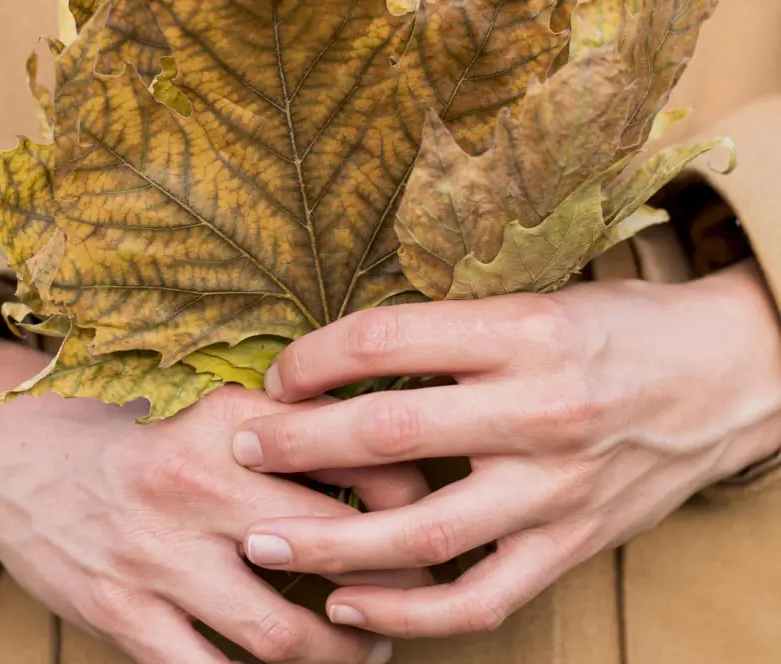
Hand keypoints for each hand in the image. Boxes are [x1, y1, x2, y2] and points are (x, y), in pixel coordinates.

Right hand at [0, 339, 428, 662]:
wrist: (11, 456)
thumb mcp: (204, 406)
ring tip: (367, 650)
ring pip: (283, 634)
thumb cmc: (128, 433)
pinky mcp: (123, 612)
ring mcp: (158, 556)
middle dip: (393, 585)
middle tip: (415, 594)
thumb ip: (281, 427)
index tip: (427, 517)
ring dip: (342, 654)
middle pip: (335, 551)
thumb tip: (377, 449)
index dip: (409, 497)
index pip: (356, 462)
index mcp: (230, 422)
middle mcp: (199, 485)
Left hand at [234, 260, 780, 638]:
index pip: (387, 341)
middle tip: (239, 450)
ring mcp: (558, 488)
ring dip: (330, 541)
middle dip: (297, 445)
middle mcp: (540, 409)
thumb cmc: (621, 328)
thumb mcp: (540, 299)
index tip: (278, 377)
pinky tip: (349, 605)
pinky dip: (408, 612)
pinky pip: (482, 597)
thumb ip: (452, 330)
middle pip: (390, 435)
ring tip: (260, 541)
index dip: (314, 359)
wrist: (729, 375)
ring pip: (425, 532)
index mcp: (524, 331)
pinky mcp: (574, 543)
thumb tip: (349, 355)